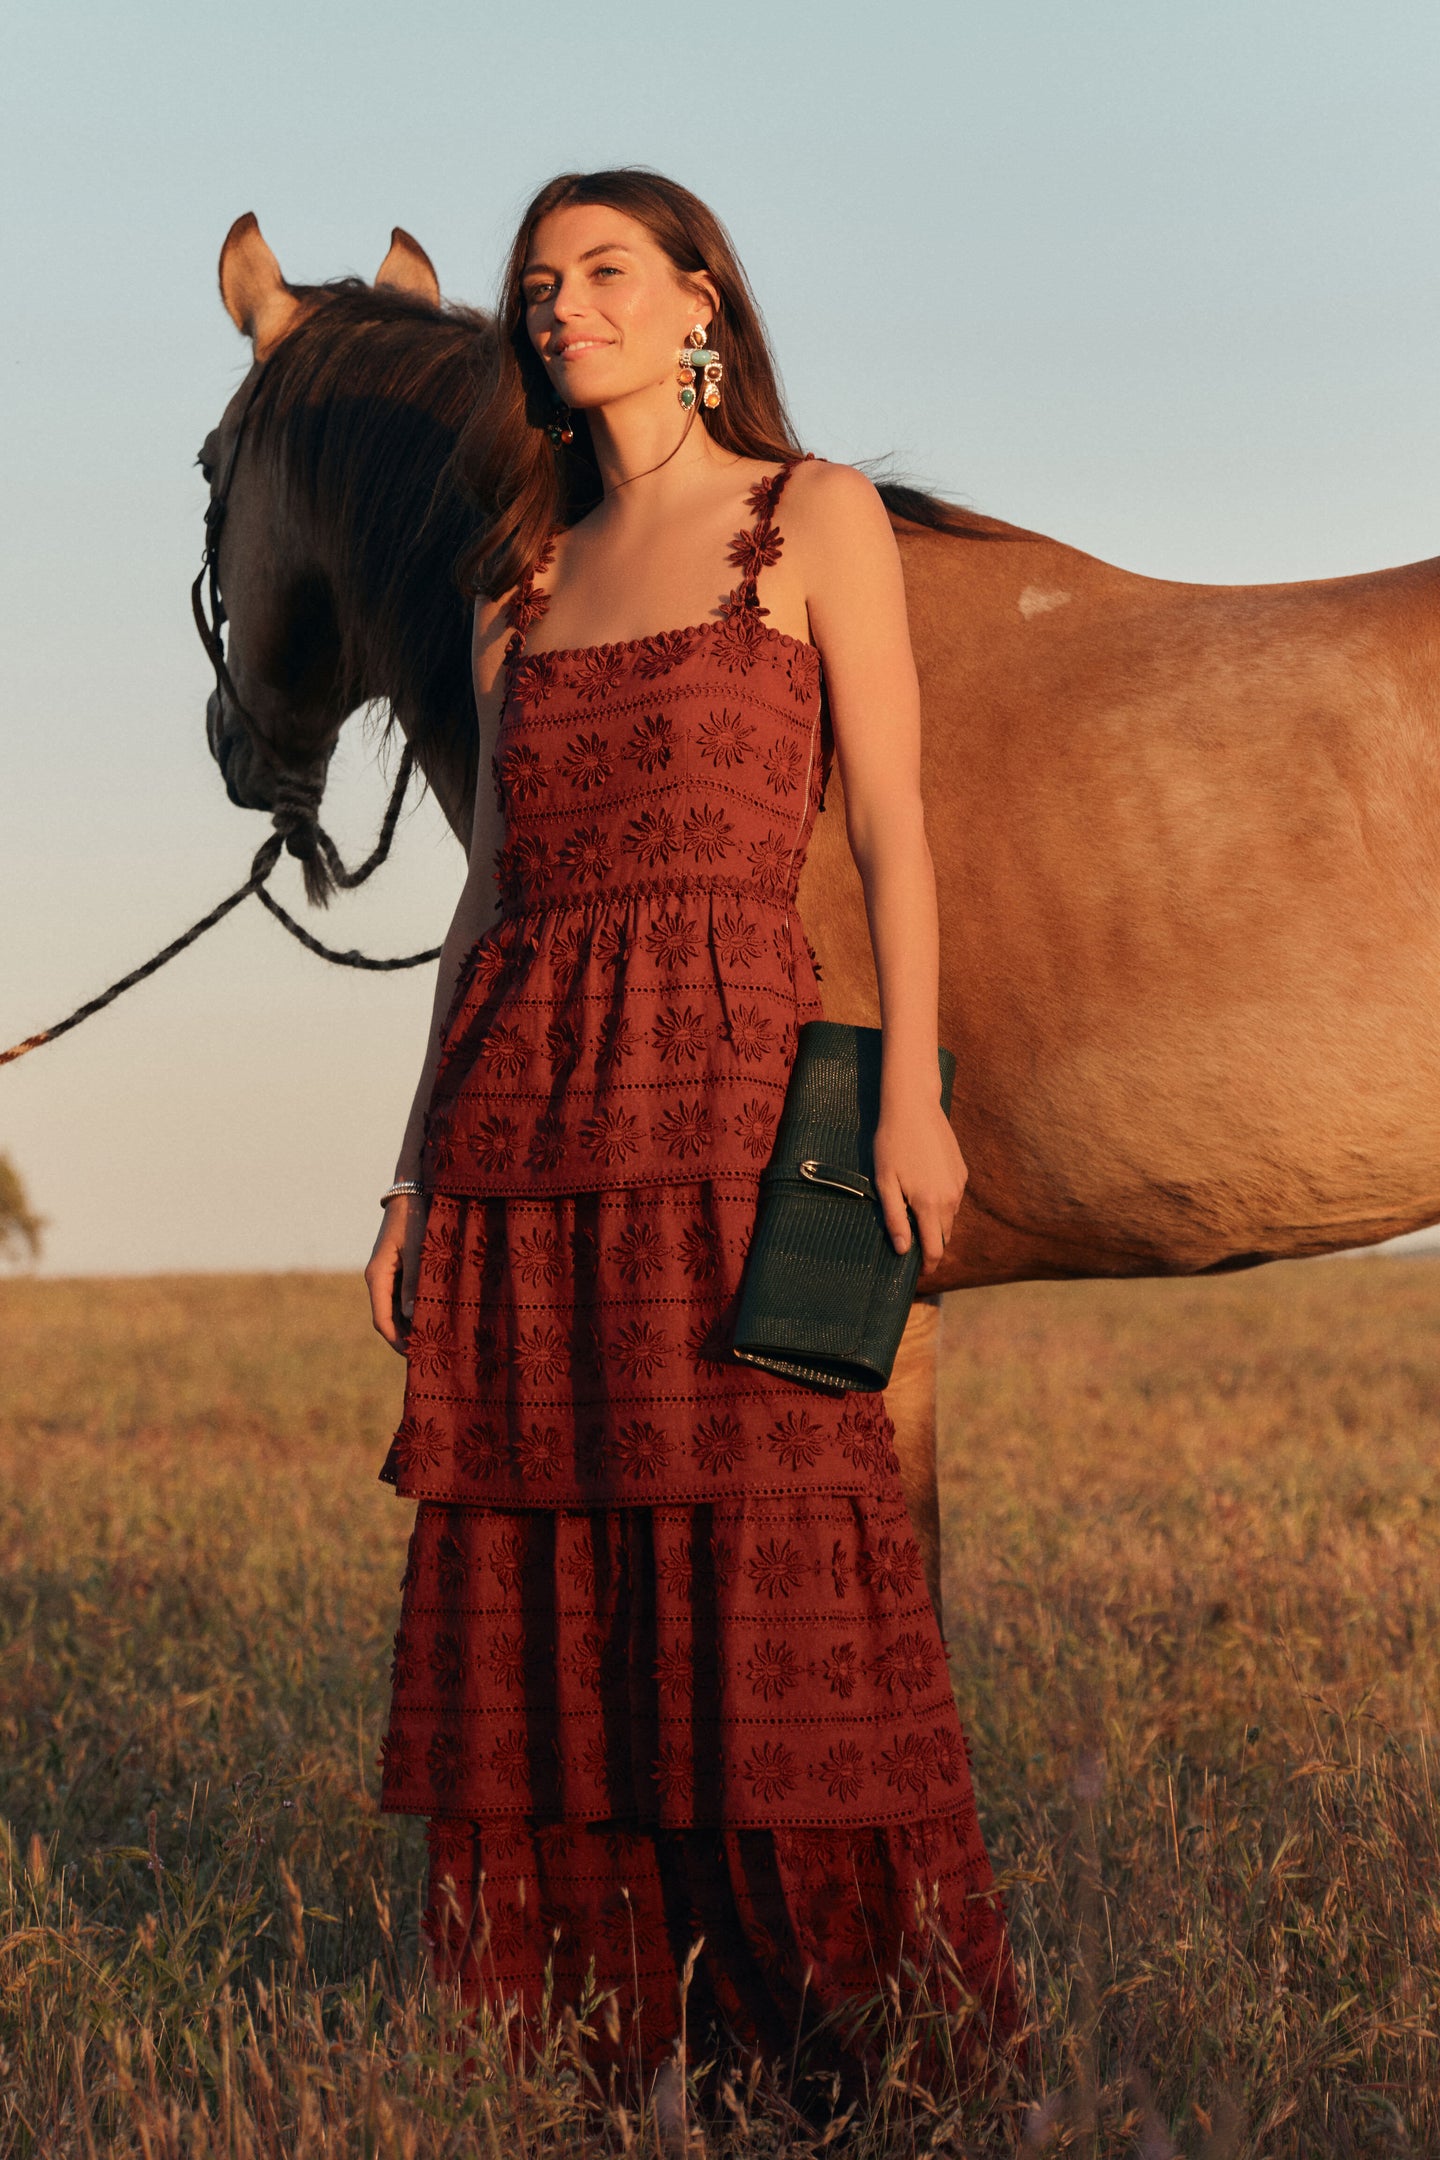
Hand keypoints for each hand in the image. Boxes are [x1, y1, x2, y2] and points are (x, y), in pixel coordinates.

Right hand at [365, 1192, 429, 1352]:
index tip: (412, 1356)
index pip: (382, 1319)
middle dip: (403, 1337)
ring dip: (408, 1325)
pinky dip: (412, 1310)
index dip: (396, 1340)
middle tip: (425, 1357)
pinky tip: (429, 1318)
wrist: (412, 1192)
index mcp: (377, 1276)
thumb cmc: (415, 1218)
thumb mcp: (417, 1251)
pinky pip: (401, 1297)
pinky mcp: (397, 1269)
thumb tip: (412, 1317)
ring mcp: (386, 1274)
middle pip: (387, 1318)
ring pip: (394, 1309)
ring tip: (430, 1342)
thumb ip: (415, 1284)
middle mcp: (378, 1278)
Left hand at [872, 1094, 966, 1268]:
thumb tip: (902, 1250)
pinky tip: (923, 1190)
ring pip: (950, 1217)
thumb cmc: (891, 1143)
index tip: (918, 1272)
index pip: (935, 1248)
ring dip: (935, 1223)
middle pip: (944, 1236)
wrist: (913, 1107)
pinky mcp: (961, 1172)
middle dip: (931, 1245)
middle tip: (911, 1245)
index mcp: (929, 1203)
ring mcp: (959, 1184)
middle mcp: (950, 1197)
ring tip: (914, 1216)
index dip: (927, 1265)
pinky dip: (941, 1203)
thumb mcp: (884, 1182)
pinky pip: (953, 1198)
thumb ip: (894, 1219)